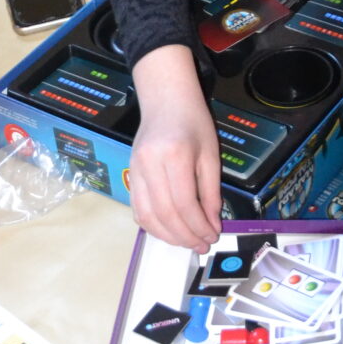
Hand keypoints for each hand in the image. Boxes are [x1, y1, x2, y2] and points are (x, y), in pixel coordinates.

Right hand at [129, 44, 221, 251]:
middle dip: (185, 236)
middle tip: (202, 245)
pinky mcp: (130, 174)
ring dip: (167, 236)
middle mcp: (150, 165)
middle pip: (165, 214)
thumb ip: (210, 190)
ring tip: (187, 242)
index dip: (198, 226)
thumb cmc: (193, 121)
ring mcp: (135, 170)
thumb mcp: (210, 153)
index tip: (212, 236)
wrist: (165, 99)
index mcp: (174, 156)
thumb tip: (211, 223)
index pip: (184, 204)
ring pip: (147, 216)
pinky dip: (152, 226)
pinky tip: (168, 231)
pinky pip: (137, 209)